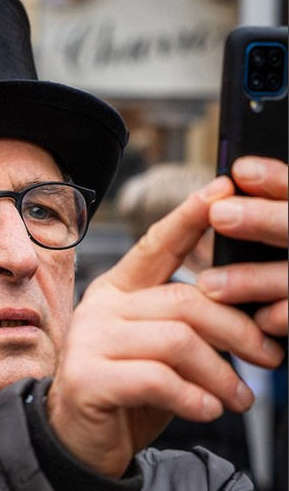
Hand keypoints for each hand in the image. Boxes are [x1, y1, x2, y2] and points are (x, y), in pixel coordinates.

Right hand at [46, 175, 284, 478]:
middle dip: (239, 330)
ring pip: (177, 340)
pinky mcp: (87, 379)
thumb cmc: (130, 394)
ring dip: (221, 373)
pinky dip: (193, 397)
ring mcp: (89, 342)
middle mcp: (100, 308)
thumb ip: (189, 323)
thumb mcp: (164, 352)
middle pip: (185, 300)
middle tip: (270, 358)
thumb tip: (250, 302)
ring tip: (240, 398)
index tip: (224, 187)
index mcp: (118, 290)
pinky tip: (208, 410)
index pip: (157, 244)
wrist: (81, 445)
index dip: (190, 216)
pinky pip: (157, 379)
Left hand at [197, 157, 287, 336]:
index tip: (240, 171)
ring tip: (208, 284)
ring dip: (254, 278)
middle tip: (219, 214)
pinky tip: (255, 319)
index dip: (276, 179)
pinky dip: (281, 316)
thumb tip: (231, 180)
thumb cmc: (271, 275)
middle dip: (263, 219)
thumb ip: (264, 213)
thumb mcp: (270, 238)